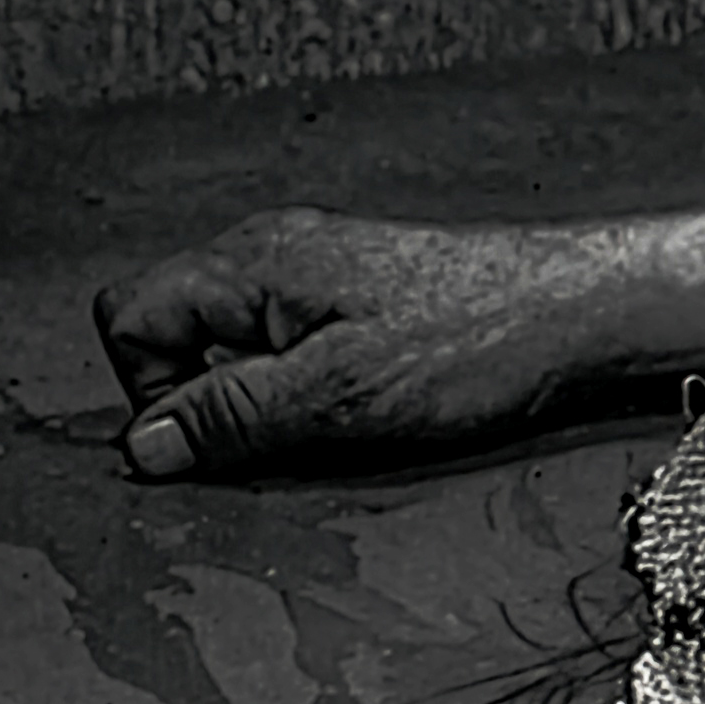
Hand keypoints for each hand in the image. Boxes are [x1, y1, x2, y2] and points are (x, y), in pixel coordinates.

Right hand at [90, 199, 704, 479]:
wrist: (578, 310)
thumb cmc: (478, 340)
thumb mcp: (339, 396)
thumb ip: (232, 418)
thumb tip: (141, 447)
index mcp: (249, 263)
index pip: (126, 319)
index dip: (151, 391)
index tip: (215, 439)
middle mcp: (267, 256)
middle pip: (169, 333)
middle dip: (206, 399)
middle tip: (284, 432)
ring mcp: (307, 274)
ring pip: (227, 347)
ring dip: (257, 400)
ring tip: (333, 418)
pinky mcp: (348, 298)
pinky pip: (280, 349)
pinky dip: (300, 388)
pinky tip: (361, 405)